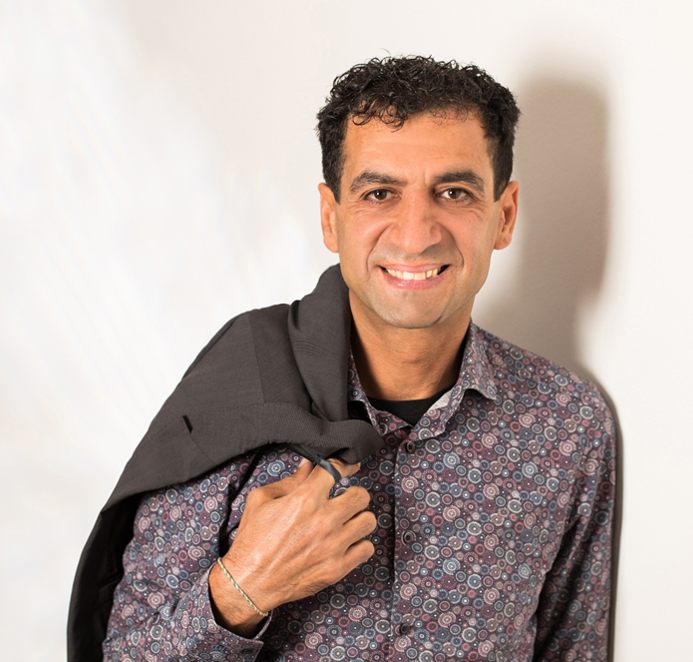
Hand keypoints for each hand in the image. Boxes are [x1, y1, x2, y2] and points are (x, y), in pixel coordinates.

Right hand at [209, 458, 374, 636]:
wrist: (249, 583)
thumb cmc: (253, 541)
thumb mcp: (262, 500)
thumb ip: (291, 480)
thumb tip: (309, 465)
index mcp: (304, 499)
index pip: (336, 470)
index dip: (345, 464)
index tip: (348, 467)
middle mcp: (323, 520)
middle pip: (361, 495)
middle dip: (353, 493)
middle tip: (344, 499)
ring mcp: (333, 545)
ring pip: (368, 521)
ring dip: (359, 518)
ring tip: (347, 521)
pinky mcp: (337, 568)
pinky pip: (366, 549)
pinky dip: (359, 544)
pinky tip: (347, 542)